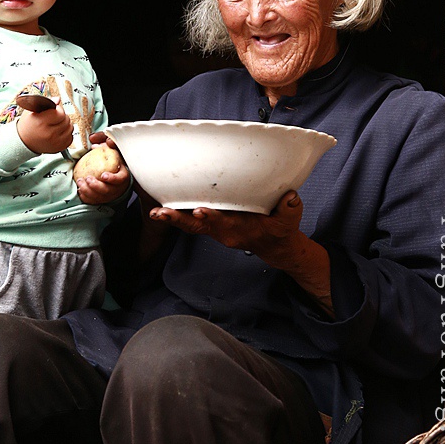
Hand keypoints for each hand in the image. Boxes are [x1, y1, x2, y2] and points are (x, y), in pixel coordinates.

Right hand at [16, 97, 74, 154]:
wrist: (24, 141)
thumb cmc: (28, 125)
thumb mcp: (32, 111)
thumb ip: (46, 103)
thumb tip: (58, 99)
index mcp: (41, 123)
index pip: (60, 113)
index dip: (58, 110)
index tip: (53, 111)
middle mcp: (49, 134)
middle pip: (66, 120)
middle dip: (62, 117)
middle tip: (54, 118)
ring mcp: (55, 142)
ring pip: (70, 128)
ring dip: (65, 125)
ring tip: (56, 125)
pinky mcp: (59, 148)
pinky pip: (71, 137)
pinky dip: (66, 134)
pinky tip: (58, 132)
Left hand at [75, 131, 130, 203]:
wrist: (115, 173)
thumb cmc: (113, 160)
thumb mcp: (111, 150)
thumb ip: (103, 143)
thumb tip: (93, 140)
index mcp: (123, 175)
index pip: (120, 179)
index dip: (112, 178)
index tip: (103, 175)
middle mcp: (118, 187)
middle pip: (108, 190)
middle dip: (96, 186)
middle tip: (87, 178)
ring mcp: (110, 195)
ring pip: (100, 197)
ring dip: (88, 191)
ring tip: (80, 182)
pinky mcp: (103, 199)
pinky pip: (94, 201)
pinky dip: (86, 197)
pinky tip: (80, 190)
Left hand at [149, 190, 332, 311]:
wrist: (275, 246)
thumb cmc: (281, 230)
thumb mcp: (289, 221)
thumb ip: (290, 209)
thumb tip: (290, 197)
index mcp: (240, 230)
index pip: (223, 224)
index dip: (212, 217)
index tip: (200, 210)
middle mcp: (223, 231)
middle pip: (197, 226)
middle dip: (178, 220)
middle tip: (161, 213)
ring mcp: (215, 228)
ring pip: (189, 224)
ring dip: (171, 218)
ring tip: (154, 213)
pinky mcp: (211, 223)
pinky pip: (190, 220)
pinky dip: (175, 214)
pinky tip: (159, 206)